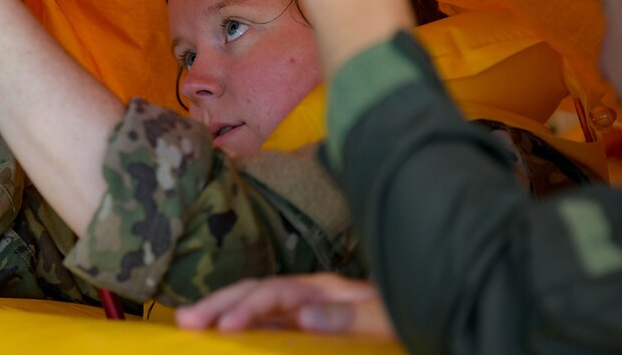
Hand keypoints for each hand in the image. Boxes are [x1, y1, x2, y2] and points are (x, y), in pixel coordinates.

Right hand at [175, 274, 393, 339]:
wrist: (437, 310)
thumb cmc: (414, 314)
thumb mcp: (386, 320)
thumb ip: (348, 318)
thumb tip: (300, 316)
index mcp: (327, 289)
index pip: (275, 293)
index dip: (247, 307)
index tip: (222, 327)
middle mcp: (313, 294)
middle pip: (258, 291)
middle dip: (220, 303)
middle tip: (184, 319)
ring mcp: (311, 308)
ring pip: (259, 304)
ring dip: (225, 311)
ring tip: (190, 320)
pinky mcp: (312, 324)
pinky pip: (271, 322)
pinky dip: (246, 324)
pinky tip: (228, 333)